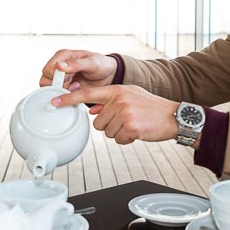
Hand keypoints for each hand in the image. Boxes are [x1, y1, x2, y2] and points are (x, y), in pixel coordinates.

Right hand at [40, 49, 117, 89]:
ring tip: (76, 87)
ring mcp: (60, 76)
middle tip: (73, 85)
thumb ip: (76, 64)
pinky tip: (76, 89)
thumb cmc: (101, 64)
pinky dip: (65, 94)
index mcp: (63, 55)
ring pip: (49, 87)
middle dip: (59, 85)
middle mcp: (58, 65)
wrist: (108, 75)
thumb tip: (59, 65)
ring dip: (62, 90)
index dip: (57, 77)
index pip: (48, 69)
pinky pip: (56, 93)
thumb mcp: (92, 63)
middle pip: (46, 79)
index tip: (69, 80)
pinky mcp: (64, 86)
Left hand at [52, 84, 178, 144]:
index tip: (54, 101)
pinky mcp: (130, 127)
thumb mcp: (131, 96)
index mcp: (117, 90)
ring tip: (134, 124)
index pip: (87, 94)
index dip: (69, 98)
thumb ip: (111, 100)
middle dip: (110, 125)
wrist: (174, 116)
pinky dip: (127, 140)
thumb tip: (92, 110)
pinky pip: (118, 140)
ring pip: (107, 132)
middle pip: (97, 122)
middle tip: (127, 120)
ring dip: (119, 133)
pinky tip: (138, 132)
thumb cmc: (152, 107)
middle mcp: (118, 100)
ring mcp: (124, 113)